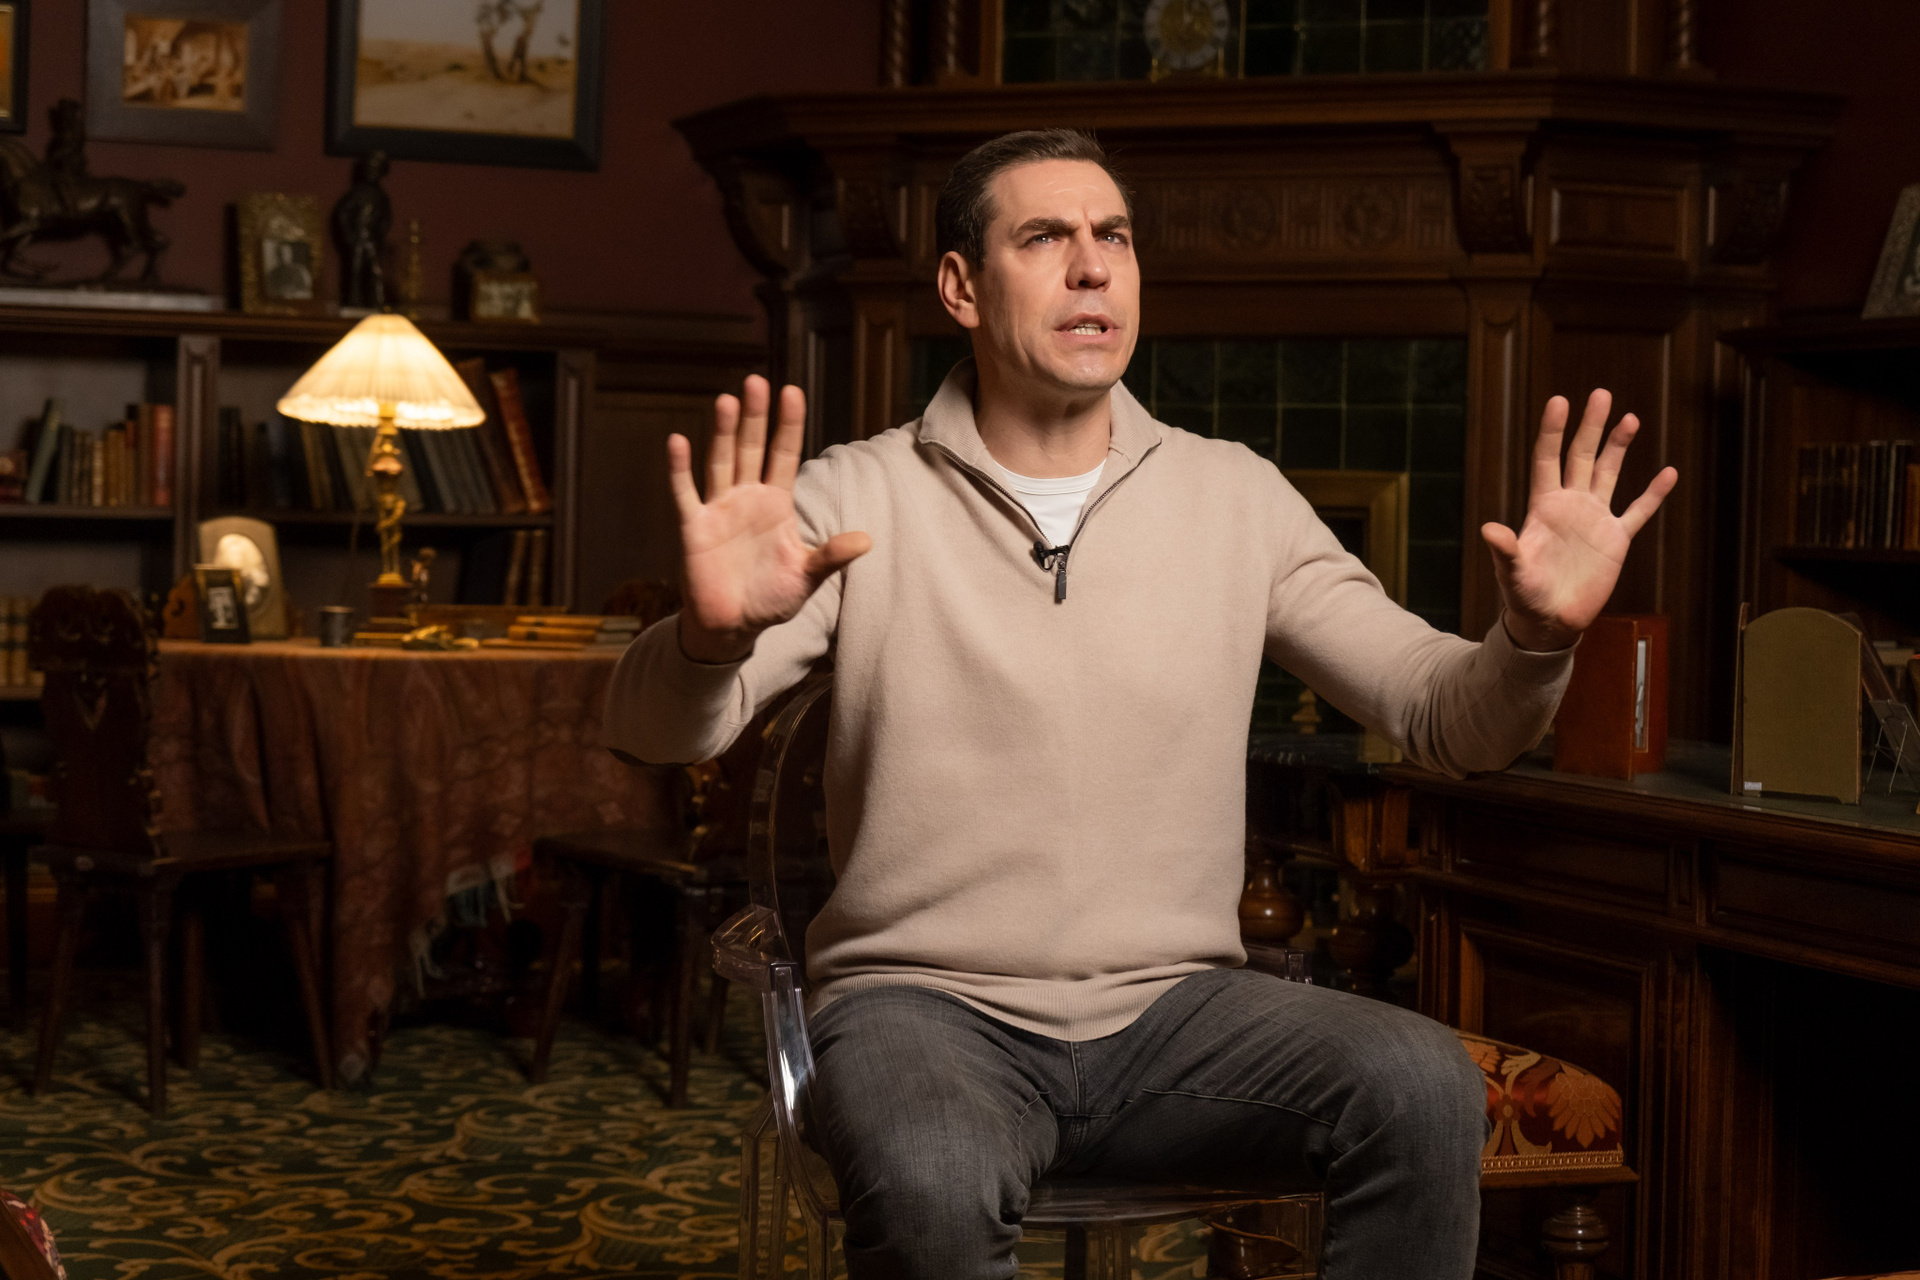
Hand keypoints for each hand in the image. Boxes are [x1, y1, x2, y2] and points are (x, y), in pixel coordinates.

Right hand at [667, 375, 870, 662]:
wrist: (734, 626)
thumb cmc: (771, 599)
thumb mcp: (807, 577)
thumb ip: (831, 556)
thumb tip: (866, 540)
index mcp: (777, 504)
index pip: (784, 455)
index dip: (788, 425)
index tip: (792, 391)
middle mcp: (747, 498)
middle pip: (752, 448)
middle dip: (755, 417)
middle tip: (757, 381)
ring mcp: (719, 509)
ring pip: (721, 461)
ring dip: (722, 432)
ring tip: (727, 400)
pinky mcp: (694, 527)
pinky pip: (685, 492)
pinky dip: (680, 469)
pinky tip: (678, 440)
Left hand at [1482, 389, 1676, 651]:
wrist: (1549, 621)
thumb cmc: (1524, 596)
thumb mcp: (1512, 571)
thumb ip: (1505, 550)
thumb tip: (1488, 529)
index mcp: (1543, 506)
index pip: (1547, 459)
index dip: (1552, 430)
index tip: (1560, 400)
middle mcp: (1570, 505)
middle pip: (1581, 456)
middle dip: (1591, 426)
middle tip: (1601, 394)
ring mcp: (1594, 520)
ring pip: (1609, 474)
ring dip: (1619, 447)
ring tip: (1630, 418)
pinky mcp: (1615, 540)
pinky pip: (1637, 511)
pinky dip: (1652, 494)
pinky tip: (1668, 472)